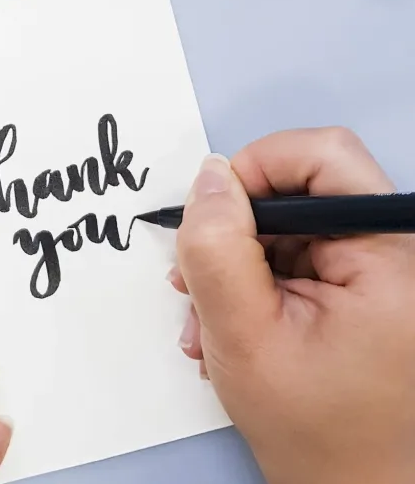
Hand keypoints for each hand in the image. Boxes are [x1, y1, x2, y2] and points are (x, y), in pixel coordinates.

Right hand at [171, 128, 414, 483]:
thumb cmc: (315, 431)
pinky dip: (253, 283)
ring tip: (208, 322)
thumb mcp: (243, 334)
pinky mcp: (361, 288)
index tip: (212, 214)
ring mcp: (379, 272)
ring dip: (235, 266)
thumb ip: (218, 248)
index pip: (324, 157)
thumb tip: (209, 176)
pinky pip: (294, 255)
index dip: (258, 167)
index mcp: (390, 256)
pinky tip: (230, 327)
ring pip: (286, 226)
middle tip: (194, 281)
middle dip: (234, 233)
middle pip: (298, 190)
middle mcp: (395, 253)